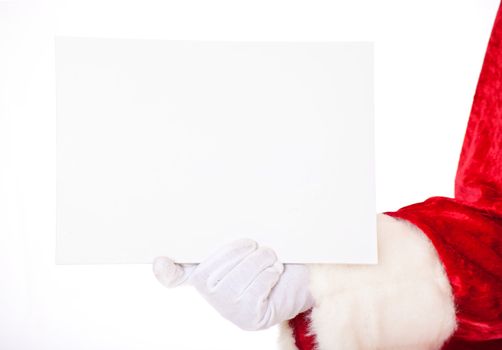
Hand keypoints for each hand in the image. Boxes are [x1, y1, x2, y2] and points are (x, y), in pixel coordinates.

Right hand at [153, 239, 313, 329]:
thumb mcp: (242, 244)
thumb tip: (178, 250)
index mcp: (201, 271)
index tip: (160, 262)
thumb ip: (221, 240)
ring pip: (240, 275)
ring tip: (269, 259)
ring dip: (262, 260)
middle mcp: (208, 293)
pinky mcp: (247, 319)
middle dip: (244, 248)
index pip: (173, 275)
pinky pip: (257, 287)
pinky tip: (273, 274)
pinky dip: (270, 274)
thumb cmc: (263, 257)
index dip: (166, 270)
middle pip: (218, 264)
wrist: (295, 278)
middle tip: (257, 246)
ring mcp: (227, 308)